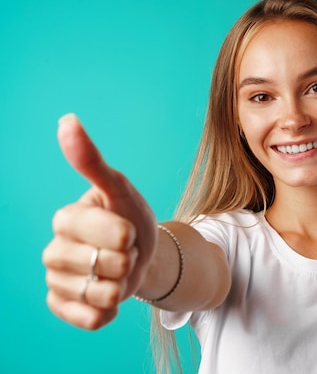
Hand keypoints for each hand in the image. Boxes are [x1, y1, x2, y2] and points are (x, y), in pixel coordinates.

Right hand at [43, 114, 157, 328]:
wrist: (140, 255)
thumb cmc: (129, 218)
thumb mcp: (119, 189)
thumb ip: (92, 161)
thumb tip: (67, 121)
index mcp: (65, 219)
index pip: (111, 234)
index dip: (130, 235)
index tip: (128, 230)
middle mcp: (53, 250)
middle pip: (108, 266)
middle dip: (129, 261)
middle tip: (124, 251)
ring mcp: (56, 280)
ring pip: (102, 294)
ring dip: (122, 285)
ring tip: (117, 272)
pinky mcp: (63, 306)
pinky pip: (91, 319)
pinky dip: (109, 312)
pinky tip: (110, 296)